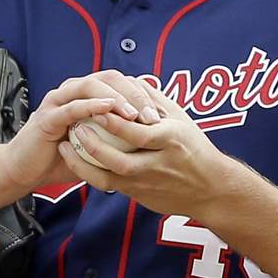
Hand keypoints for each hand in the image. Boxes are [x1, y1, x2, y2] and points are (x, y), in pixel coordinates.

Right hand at [0, 70, 163, 192]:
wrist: (26, 170)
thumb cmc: (62, 158)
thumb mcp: (97, 147)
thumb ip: (118, 138)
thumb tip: (153, 142)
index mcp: (87, 95)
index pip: (121, 83)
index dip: (142, 95)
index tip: (162, 116)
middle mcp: (73, 91)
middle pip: (109, 78)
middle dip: (134, 93)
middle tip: (152, 114)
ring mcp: (59, 100)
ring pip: (91, 85)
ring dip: (115, 97)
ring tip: (133, 113)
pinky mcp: (48, 115)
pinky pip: (72, 106)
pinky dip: (91, 105)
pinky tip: (107, 110)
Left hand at [57, 83, 226, 216]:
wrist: (211, 190)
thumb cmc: (196, 148)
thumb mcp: (181, 119)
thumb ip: (154, 100)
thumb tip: (130, 81)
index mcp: (172, 140)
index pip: (139, 132)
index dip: (114, 122)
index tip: (95, 107)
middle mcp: (159, 164)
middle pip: (122, 160)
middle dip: (95, 146)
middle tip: (75, 129)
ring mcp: (148, 183)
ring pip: (110, 178)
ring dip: (84, 164)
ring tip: (65, 147)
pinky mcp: (140, 196)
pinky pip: (109, 186)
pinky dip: (89, 175)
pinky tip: (75, 162)